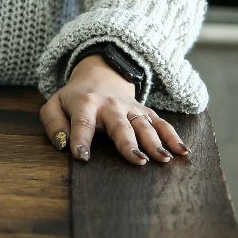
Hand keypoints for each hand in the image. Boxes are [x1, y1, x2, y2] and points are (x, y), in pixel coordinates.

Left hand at [40, 54, 189, 164]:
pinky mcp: (145, 112)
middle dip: (128, 143)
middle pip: (120, 126)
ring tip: (163, 159)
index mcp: (85, 104)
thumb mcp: (54, 105)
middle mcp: (110, 106)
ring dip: (155, 142)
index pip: (82, 123)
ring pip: (144, 125)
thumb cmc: (74, 99)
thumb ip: (53, 123)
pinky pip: (161, 123)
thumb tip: (63, 145)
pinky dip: (173, 136)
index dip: (80, 139)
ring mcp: (131, 108)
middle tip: (137, 161)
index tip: (81, 157)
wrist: (99, 76)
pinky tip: (183, 151)